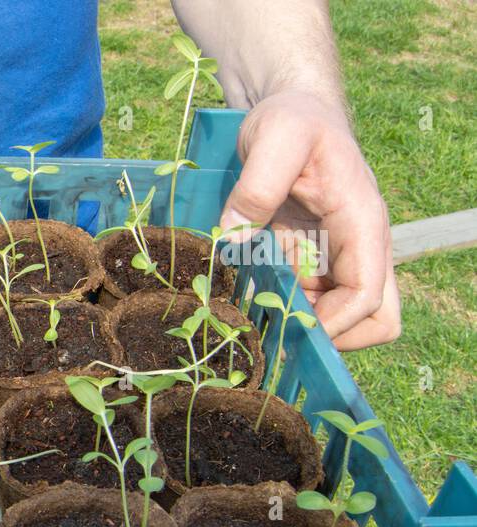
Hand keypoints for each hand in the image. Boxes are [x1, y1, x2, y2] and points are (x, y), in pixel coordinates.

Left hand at [220, 91, 399, 350]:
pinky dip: (283, 309)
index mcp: (362, 223)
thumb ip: (258, 184)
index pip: (368, 296)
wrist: (290, 111)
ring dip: (302, 325)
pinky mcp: (310, 258)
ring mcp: (335, 256)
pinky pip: (308, 300)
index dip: (335, 324)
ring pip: (340, 316)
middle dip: (332, 335)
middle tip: (277, 328)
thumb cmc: (292, 119)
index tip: (289, 329)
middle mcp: (358, 247)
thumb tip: (232, 238)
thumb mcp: (275, 137)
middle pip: (373, 318)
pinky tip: (246, 299)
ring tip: (253, 315)